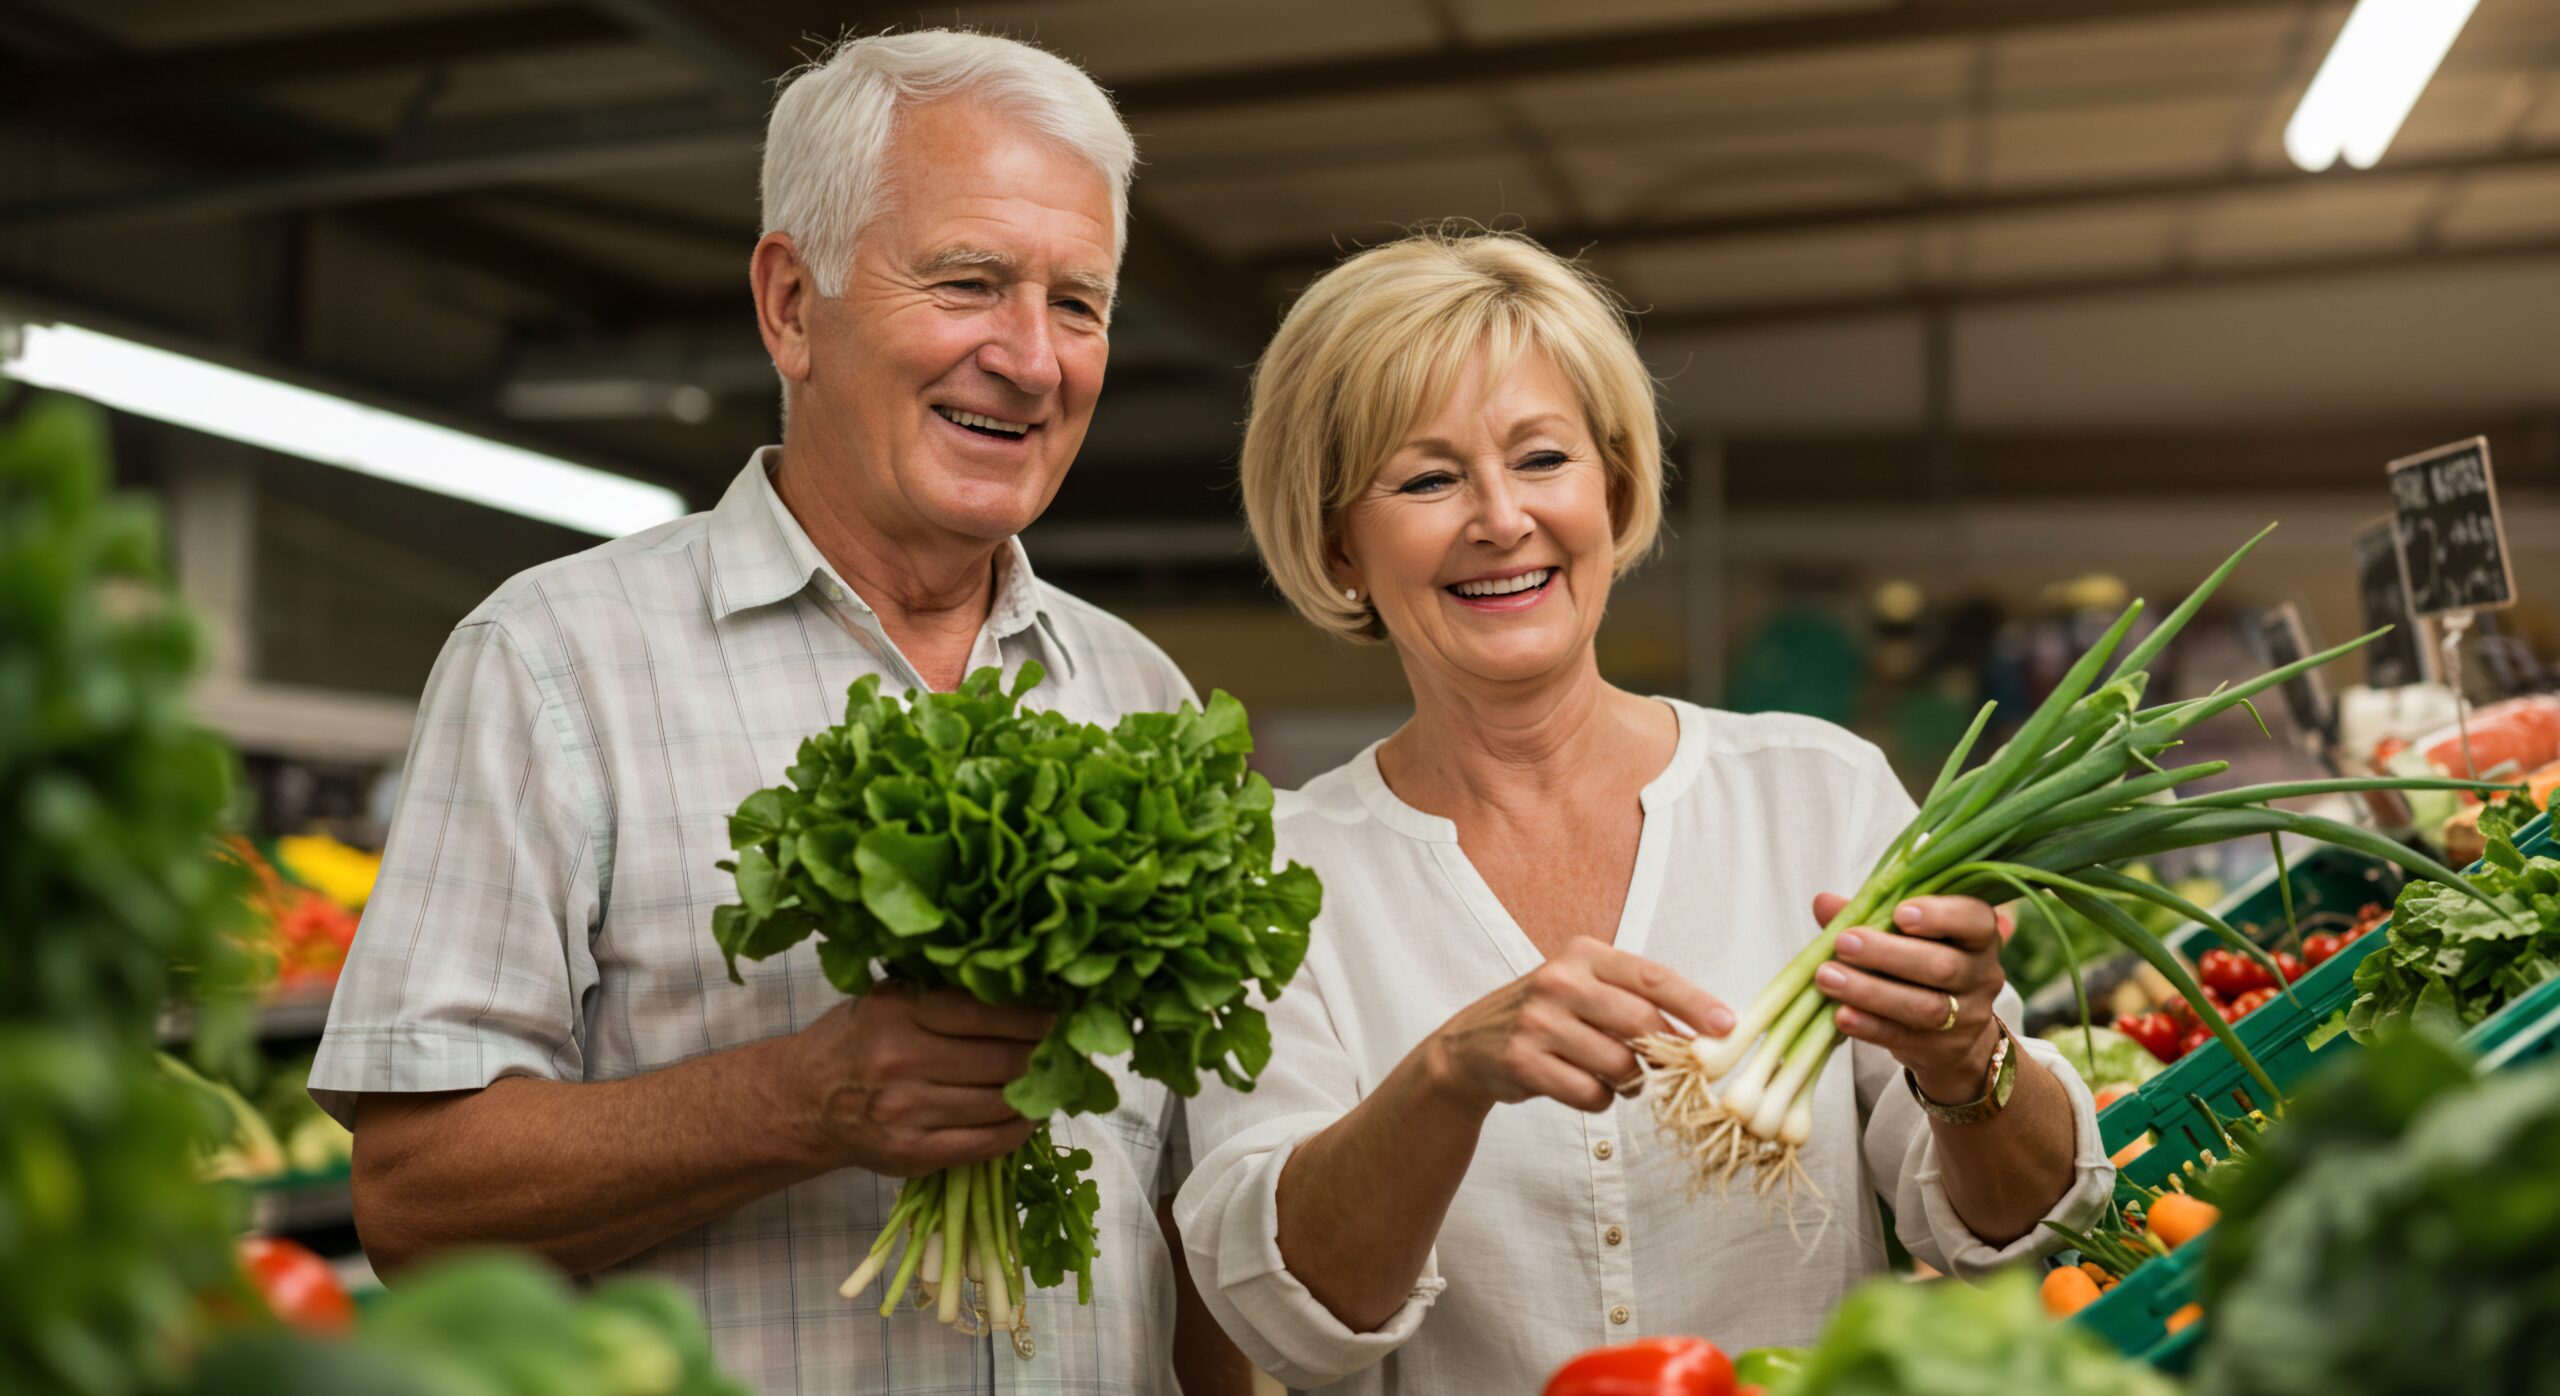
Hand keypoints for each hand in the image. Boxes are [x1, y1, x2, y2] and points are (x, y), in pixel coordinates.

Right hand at [791, 984, 1055, 1176]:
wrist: (805, 1101)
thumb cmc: (859, 1040)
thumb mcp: (892, 999)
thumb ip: (947, 993)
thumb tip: (1026, 988)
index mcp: (900, 1010)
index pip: (987, 1012)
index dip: (1033, 1016)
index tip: (1060, 1015)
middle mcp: (901, 1059)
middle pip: (1002, 1059)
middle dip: (1043, 1055)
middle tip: (1065, 1050)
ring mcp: (906, 1111)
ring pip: (1001, 1102)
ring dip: (1035, 1093)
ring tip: (1051, 1081)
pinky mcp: (913, 1153)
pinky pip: (987, 1143)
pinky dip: (1018, 1129)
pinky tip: (1027, 1115)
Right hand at [1423, 939, 1732, 1114]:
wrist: (1470, 1047)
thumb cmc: (1548, 1017)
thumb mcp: (1586, 988)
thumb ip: (1636, 1001)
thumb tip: (1706, 1034)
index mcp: (1582, 954)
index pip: (1652, 976)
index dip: (1695, 1003)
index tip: (1728, 1026)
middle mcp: (1559, 981)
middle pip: (1642, 1024)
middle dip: (1665, 1054)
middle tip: (1673, 1068)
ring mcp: (1538, 1022)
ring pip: (1620, 1067)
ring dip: (1629, 1082)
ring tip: (1611, 1075)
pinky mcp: (1523, 1062)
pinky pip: (1591, 1095)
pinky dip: (1599, 1100)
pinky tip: (1579, 1085)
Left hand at [1810, 893, 2011, 1103]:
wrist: (1953, 1037)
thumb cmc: (1921, 969)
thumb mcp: (1905, 937)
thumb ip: (1870, 916)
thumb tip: (1823, 902)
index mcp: (1978, 936)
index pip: (1975, 919)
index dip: (1941, 915)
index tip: (1900, 911)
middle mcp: (1982, 975)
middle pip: (1943, 965)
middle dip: (1889, 953)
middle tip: (1843, 943)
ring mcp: (1968, 1016)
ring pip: (1925, 1006)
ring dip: (1871, 992)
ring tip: (1827, 978)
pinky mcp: (1943, 1050)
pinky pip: (1904, 1038)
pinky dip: (1869, 1026)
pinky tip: (1840, 1014)